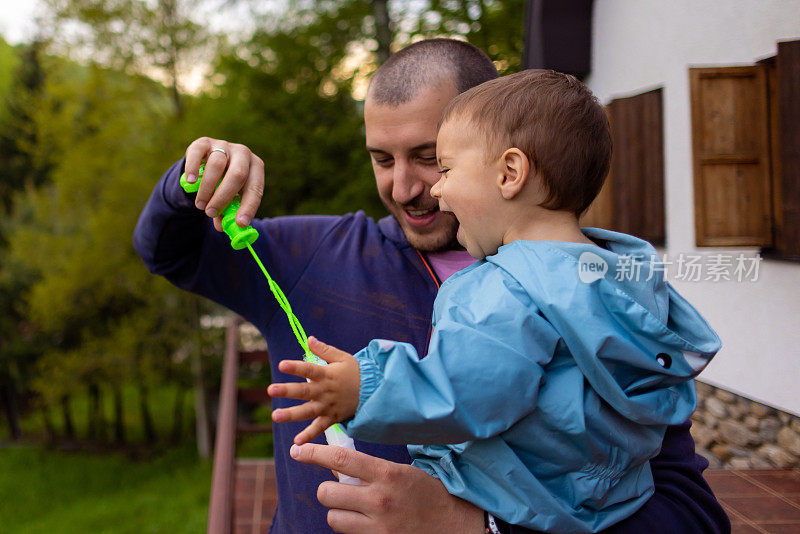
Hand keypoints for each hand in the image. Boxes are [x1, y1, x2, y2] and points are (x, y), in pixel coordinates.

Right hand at [183, 137, 264, 231]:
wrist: (209, 161)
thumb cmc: (225, 184)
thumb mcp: (231, 198)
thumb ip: (228, 212)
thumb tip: (223, 228)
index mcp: (256, 168)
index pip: (256, 188)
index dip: (248, 207)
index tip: (239, 223)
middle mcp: (243, 153)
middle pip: (237, 175)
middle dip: (223, 197)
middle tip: (211, 213)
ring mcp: (224, 145)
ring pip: (217, 165)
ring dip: (207, 189)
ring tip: (200, 205)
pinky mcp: (204, 142)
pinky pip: (197, 153)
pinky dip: (193, 168)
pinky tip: (190, 182)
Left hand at [268, 337, 360, 444]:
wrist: (373, 391)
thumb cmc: (355, 372)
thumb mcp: (342, 357)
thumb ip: (324, 350)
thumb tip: (308, 339)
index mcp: (327, 375)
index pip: (309, 369)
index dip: (295, 367)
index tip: (282, 365)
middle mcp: (325, 391)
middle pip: (304, 391)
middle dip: (287, 391)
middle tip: (270, 390)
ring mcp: (328, 406)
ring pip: (307, 411)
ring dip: (291, 414)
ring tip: (275, 416)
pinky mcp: (332, 418)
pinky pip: (319, 428)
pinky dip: (309, 435)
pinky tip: (296, 442)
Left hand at [290, 443, 484, 533]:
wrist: (455, 524)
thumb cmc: (426, 493)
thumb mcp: (400, 472)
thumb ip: (369, 470)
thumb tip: (335, 466)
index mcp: (387, 474)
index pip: (340, 458)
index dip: (314, 454)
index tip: (299, 451)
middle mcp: (379, 500)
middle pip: (328, 492)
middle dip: (330, 490)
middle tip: (342, 490)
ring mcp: (378, 526)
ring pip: (333, 518)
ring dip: (339, 513)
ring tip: (357, 511)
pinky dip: (353, 529)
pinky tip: (368, 525)